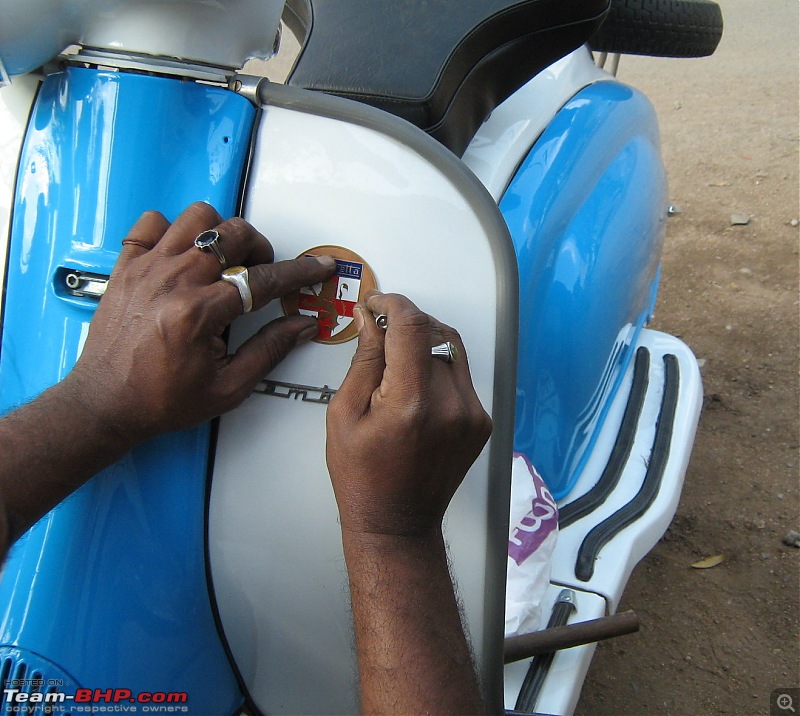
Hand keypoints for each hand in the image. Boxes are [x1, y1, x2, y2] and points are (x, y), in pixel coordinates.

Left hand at [64, 202, 335, 446]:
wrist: (104, 404)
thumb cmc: (162, 400)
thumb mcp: (228, 386)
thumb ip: (269, 349)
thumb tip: (303, 325)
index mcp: (199, 312)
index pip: (264, 280)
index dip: (299, 272)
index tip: (318, 267)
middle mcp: (173, 280)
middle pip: (232, 234)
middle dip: (258, 248)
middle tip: (259, 271)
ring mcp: (146, 268)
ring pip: (196, 217)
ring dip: (219, 232)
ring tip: (222, 259)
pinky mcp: (125, 266)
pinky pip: (151, 222)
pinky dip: (172, 229)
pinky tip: (181, 254)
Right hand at [326, 291, 491, 536]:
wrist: (397, 522)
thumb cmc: (363, 477)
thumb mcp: (344, 414)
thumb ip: (364, 360)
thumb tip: (369, 320)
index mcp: (411, 403)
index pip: (412, 326)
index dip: (392, 304)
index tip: (376, 303)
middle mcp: (450, 405)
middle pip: (433, 332)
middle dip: (405, 323)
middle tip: (379, 332)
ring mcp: (471, 413)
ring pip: (450, 349)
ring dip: (423, 344)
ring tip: (396, 363)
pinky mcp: (480, 420)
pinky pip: (460, 374)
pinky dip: (437, 367)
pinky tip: (415, 387)